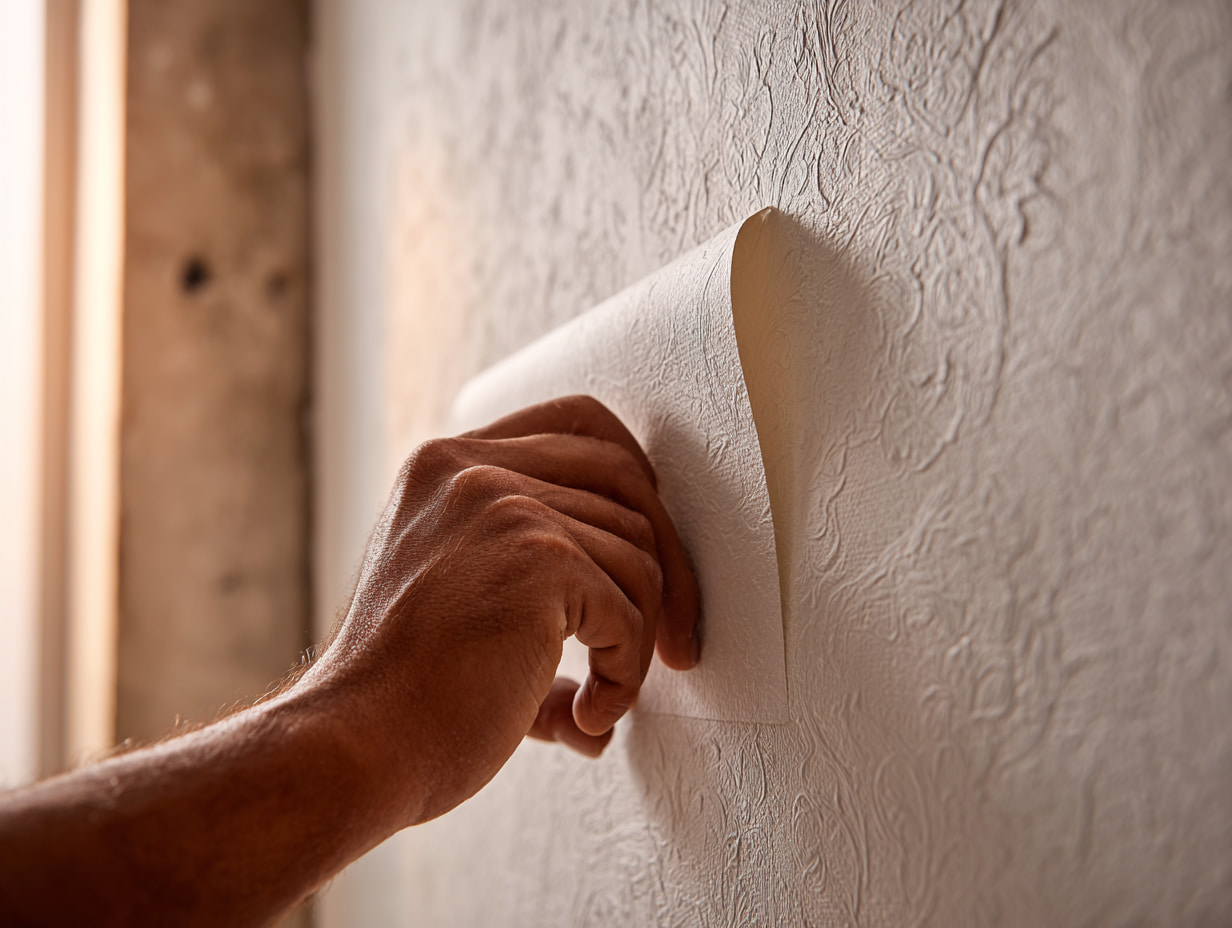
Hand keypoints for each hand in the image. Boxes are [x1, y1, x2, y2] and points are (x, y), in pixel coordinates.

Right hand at [301, 396, 699, 824]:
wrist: (354, 749)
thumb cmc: (402, 696)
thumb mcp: (452, 598)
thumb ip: (528, 578)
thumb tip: (626, 622)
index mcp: (446, 467)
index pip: (577, 424)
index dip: (634, 481)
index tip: (651, 549)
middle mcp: (471, 469)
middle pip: (625, 480)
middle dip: (668, 566)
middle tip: (676, 643)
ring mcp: (504, 507)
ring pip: (636, 555)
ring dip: (637, 642)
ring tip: (596, 700)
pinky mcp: (538, 559)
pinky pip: (629, 611)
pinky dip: (624, 675)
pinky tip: (586, 717)